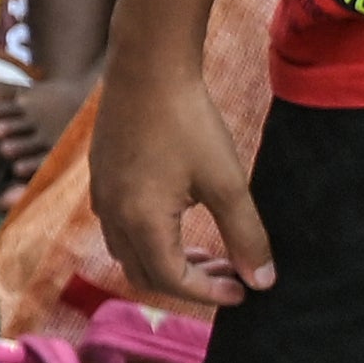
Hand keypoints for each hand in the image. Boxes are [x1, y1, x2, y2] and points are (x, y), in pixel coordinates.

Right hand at [96, 54, 270, 313]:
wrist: (147, 68)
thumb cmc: (189, 122)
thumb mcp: (226, 182)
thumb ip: (246, 235)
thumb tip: (263, 281)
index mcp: (142, 222)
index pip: (173, 282)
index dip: (210, 294)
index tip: (244, 291)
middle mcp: (112, 215)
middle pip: (144, 275)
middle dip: (188, 284)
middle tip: (229, 275)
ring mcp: (101, 195)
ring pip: (128, 252)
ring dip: (167, 262)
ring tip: (206, 252)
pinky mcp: (100, 176)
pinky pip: (118, 227)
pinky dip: (149, 239)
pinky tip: (176, 218)